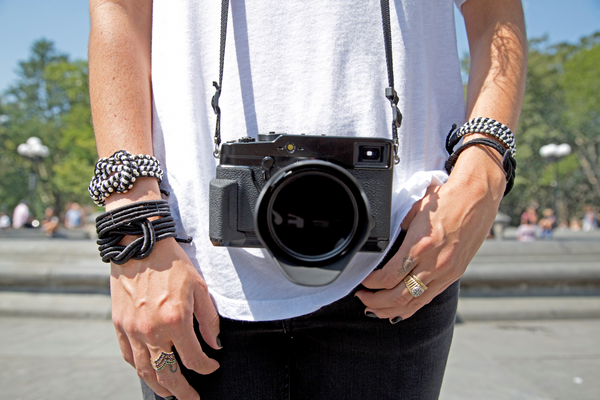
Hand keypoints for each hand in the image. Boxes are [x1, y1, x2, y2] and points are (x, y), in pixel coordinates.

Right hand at [111, 237, 220, 399]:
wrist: (139, 246)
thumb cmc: (172, 264)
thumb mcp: (200, 287)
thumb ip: (209, 320)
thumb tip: (214, 345)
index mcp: (176, 320)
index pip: (193, 358)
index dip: (206, 367)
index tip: (212, 366)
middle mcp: (152, 330)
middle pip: (168, 374)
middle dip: (182, 391)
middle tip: (192, 398)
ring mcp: (132, 330)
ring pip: (145, 370)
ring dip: (159, 386)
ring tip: (170, 393)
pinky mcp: (119, 325)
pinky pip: (128, 356)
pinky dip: (139, 368)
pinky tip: (148, 371)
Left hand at [356, 145, 504, 322]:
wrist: (478, 197)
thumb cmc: (447, 200)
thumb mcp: (416, 211)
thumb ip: (402, 231)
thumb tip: (391, 245)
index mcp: (420, 245)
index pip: (389, 276)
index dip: (371, 283)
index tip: (362, 280)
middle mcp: (434, 263)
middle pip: (399, 296)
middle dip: (376, 302)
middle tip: (362, 298)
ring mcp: (446, 272)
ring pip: (413, 303)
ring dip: (390, 309)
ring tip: (374, 308)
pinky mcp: (454, 275)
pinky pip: (427, 298)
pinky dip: (410, 308)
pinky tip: (397, 311)